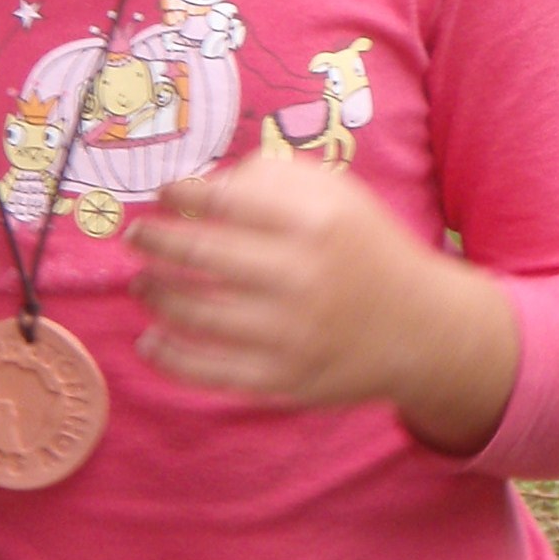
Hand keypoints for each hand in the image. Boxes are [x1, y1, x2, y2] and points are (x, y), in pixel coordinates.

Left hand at [127, 154, 518, 453]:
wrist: (421, 327)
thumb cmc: (364, 246)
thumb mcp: (336, 193)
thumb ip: (273, 178)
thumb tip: (204, 186)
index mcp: (314, 222)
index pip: (224, 201)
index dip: (181, 195)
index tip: (162, 192)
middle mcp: (301, 277)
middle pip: (201, 255)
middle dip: (156, 241)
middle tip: (136, 235)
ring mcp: (291, 335)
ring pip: (196, 314)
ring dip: (156, 294)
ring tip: (141, 281)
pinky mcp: (284, 381)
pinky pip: (210, 372)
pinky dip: (169, 356)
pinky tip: (149, 339)